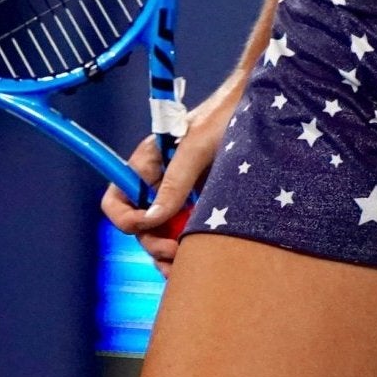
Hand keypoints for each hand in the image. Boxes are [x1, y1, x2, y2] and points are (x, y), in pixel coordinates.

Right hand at [100, 70, 245, 273]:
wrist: (259, 110)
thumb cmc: (224, 117)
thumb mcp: (197, 147)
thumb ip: (175, 181)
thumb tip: (152, 219)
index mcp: (147, 166)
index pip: (117, 200)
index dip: (124, 219)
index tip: (148, 225)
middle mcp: (159, 185)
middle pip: (141, 228)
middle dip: (153, 244)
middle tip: (175, 252)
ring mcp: (181, 198)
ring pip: (162, 237)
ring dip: (167, 256)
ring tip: (183, 266)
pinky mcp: (202, 207)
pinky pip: (186, 236)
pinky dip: (187, 253)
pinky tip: (196, 263)